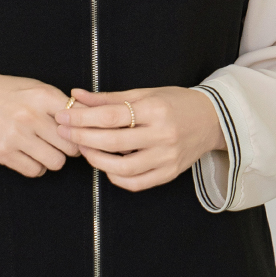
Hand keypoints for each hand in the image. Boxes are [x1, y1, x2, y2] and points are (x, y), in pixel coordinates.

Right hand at [0, 67, 78, 177]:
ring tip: (43, 149)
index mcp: (42, 95)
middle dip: (69, 147)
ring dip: (53, 159)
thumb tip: (86, 120)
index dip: (82, 129)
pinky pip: (35, 171)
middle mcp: (30, 115)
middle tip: (60, 143)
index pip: (79, 120)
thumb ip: (58, 102)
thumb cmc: (1, 91)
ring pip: (56, 162)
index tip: (80, 133)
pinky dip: (36, 167)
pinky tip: (29, 155)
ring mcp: (16, 136)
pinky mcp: (2, 153)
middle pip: (71, 146)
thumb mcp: (33, 87)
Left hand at [56, 86, 224, 191]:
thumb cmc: (175, 102)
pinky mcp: (170, 174)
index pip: (111, 116)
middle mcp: (162, 135)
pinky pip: (136, 183)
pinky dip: (115, 177)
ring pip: (123, 168)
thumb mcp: (144, 93)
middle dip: (82, 137)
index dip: (82, 118)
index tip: (63, 116)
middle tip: (63, 132)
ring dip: (96, 160)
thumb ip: (109, 98)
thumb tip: (76, 96)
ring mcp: (167, 158)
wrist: (212, 119)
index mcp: (155, 110)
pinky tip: (104, 165)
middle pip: (113, 142)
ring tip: (83, 149)